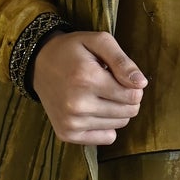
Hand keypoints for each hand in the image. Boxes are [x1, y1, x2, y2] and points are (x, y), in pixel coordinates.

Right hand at [33, 30, 146, 145]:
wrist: (39, 64)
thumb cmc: (73, 50)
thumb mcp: (98, 42)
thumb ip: (122, 61)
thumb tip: (141, 84)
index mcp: (87, 78)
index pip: (133, 96)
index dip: (133, 85)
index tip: (120, 77)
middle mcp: (77, 104)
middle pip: (128, 112)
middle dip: (126, 99)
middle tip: (111, 86)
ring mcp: (71, 122)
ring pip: (119, 125)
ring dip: (115, 111)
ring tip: (99, 95)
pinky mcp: (67, 133)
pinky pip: (107, 138)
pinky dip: (106, 126)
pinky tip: (93, 110)